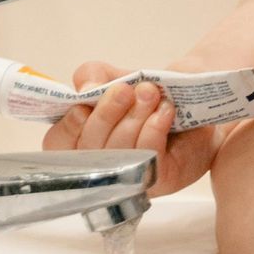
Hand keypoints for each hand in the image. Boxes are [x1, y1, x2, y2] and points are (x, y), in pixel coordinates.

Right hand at [42, 61, 222, 197]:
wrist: (196, 101)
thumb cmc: (147, 92)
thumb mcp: (114, 75)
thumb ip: (91, 74)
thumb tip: (86, 88)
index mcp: (82, 142)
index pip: (58, 146)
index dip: (68, 128)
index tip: (83, 105)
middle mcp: (102, 166)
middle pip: (90, 149)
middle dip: (108, 114)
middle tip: (126, 89)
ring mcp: (131, 177)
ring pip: (122, 152)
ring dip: (135, 116)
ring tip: (150, 93)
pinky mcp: (160, 179)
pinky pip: (149, 156)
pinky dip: (154, 127)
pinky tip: (165, 111)